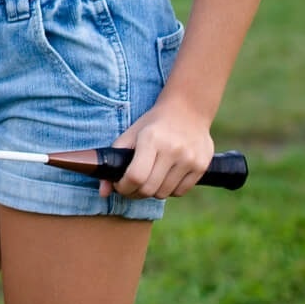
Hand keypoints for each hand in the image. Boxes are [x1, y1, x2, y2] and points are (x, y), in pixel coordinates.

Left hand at [100, 96, 215, 199]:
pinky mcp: (201, 166)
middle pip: (149, 188)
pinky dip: (169, 190)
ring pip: (164, 193)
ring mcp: (189, 159)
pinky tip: (165, 178)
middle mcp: (172, 150)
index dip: (124, 187)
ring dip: (152, 192)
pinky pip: (180, 192)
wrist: (188, 110)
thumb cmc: (153, 124)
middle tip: (131, 186)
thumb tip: (102, 192)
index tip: (119, 186)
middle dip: (135, 192)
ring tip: (148, 179)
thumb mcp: (131, 134)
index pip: (135, 176)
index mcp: (151, 139)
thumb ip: (114, 161)